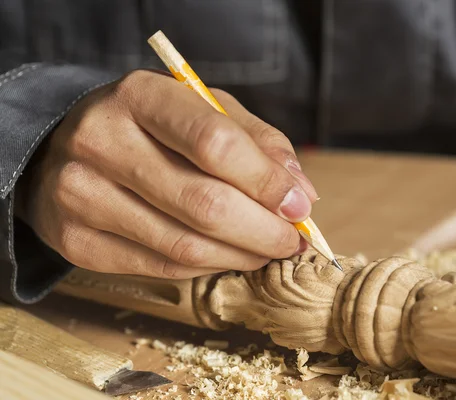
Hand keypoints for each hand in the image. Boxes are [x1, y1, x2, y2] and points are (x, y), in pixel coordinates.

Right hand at [16, 69, 316, 278]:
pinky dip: (207, 267)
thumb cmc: (153, 127)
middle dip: (264, 231)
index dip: (266, 182)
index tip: (300, 206)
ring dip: (241, 256)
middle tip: (293, 241)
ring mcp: (80, 194)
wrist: (68, 147)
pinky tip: (227, 255)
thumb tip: (302, 195)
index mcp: (139, 95)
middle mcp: (100, 141)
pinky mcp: (76, 241)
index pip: (214, 143)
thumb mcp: (206, 111)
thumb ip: (259, 143)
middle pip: (204, 204)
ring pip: (185, 246)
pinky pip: (161, 268)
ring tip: (266, 250)